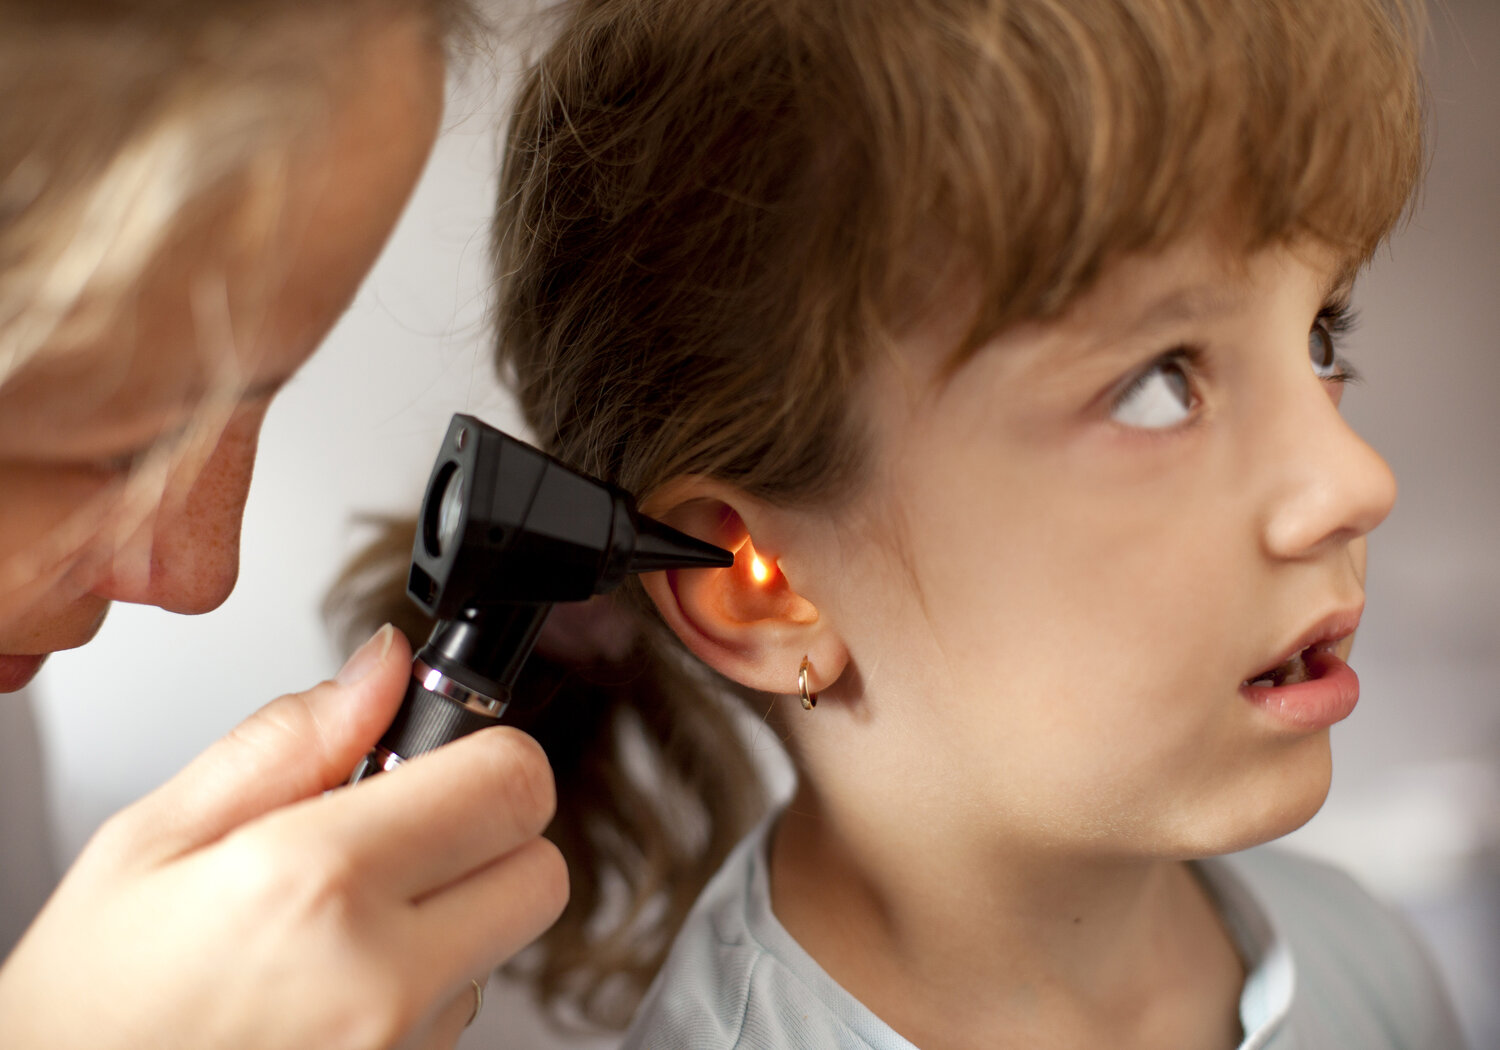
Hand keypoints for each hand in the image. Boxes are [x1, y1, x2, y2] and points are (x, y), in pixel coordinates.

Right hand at [0, 625, 567, 1049]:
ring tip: (339, 926)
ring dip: (454, 919)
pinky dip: (424, 987)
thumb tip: (384, 668)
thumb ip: (289, 741)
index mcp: (316, 886)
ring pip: (505, 945)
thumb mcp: (154, 838)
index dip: (485, 755)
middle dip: (488, 837)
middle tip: (400, 835)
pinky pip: (462, 1013)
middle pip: (541, 871)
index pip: (511, 783)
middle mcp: (378, 982)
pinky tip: (335, 984)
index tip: (440, 759)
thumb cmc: (90, 1004)